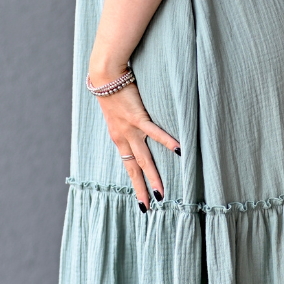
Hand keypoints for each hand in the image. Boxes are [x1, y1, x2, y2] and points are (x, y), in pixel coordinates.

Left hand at [93, 77, 179, 209]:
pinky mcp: (138, 117)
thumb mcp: (117, 113)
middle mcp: (123, 138)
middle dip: (142, 188)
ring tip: (161, 193)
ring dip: (153, 176)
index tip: (142, 199)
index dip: (135, 182)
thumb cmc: (112, 90)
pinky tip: (179, 151)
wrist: (105, 76)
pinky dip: (167, 142)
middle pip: (134, 168)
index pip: (129, 165)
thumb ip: (127, 123)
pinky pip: (154, 132)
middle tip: (149, 207)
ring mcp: (130, 129)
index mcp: (118, 138)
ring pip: (144, 158)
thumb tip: (136, 127)